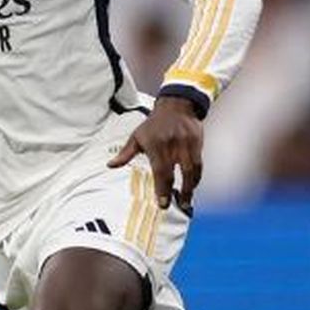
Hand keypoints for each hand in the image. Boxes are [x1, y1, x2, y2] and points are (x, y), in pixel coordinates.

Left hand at [109, 95, 202, 213]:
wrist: (176, 105)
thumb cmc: (155, 123)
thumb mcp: (137, 136)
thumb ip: (126, 153)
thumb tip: (110, 165)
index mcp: (156, 145)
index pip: (161, 171)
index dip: (163, 189)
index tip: (163, 204)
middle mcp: (173, 145)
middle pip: (179, 173)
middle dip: (181, 192)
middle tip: (179, 205)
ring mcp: (187, 143)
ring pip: (192, 170)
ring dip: (191, 187)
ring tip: (187, 200)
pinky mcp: (198, 142)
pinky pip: (199, 163)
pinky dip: (197, 176)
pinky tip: (192, 185)